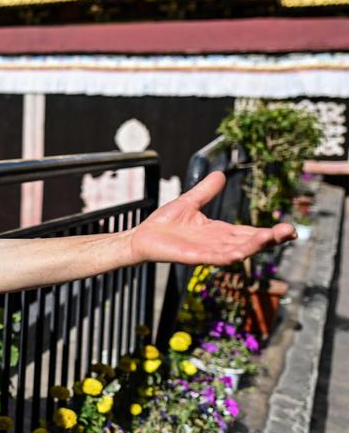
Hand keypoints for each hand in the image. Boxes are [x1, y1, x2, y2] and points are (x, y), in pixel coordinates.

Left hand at [128, 171, 296, 265]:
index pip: (250, 232)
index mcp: (220, 232)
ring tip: (272, 237)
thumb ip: (205, 191)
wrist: (141, 236)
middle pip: (250, 243)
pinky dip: (228, 255)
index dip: (270, 232)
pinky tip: (241, 252)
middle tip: (291, 232)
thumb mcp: (189, 202)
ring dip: (255, 246)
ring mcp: (207, 252)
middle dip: (271, 239)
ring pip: (237, 251)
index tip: (290, 228)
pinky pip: (214, 258)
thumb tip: (220, 173)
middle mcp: (218, 244)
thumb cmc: (164, 224)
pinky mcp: (194, 257)